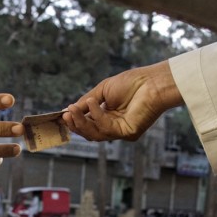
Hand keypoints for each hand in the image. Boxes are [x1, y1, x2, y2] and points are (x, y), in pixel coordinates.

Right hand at [63, 61, 183, 141]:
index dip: (75, 121)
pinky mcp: (128, 133)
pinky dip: (97, 116)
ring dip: (82, 122)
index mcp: (109, 116)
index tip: (63, 115)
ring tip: (73, 109)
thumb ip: (87, 102)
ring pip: (95, 134)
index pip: (89, 124)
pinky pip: (107, 128)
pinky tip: (93, 103)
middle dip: (76, 124)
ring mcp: (121, 132)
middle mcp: (115, 126)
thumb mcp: (102, 90)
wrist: (152, 82)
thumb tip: (69, 110)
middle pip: (90, 132)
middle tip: (65, 115)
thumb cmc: (132, 83)